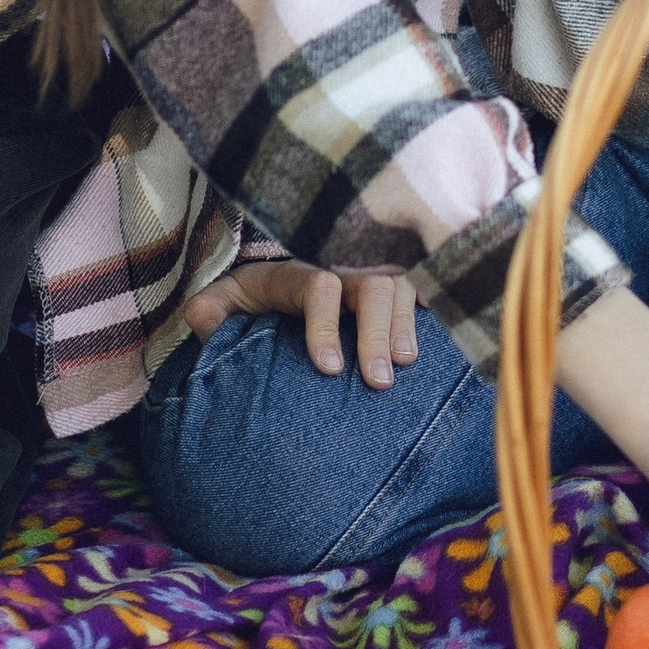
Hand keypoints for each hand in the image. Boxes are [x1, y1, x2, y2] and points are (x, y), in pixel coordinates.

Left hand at [181, 253, 420, 388]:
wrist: (280, 277)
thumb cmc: (254, 298)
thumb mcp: (223, 299)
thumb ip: (210, 311)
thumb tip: (205, 321)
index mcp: (296, 273)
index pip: (317, 288)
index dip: (325, 325)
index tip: (329, 369)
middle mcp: (340, 266)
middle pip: (369, 284)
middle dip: (375, 331)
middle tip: (378, 382)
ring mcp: (371, 271)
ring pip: (401, 284)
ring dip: (405, 323)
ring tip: (404, 364)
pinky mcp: (394, 282)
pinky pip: (422, 283)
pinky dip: (434, 301)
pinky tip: (443, 327)